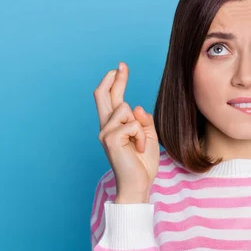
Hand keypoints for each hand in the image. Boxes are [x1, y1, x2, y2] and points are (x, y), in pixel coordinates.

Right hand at [94, 62, 159, 202]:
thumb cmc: (142, 162)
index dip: (116, 81)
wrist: (139, 184)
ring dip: (140, 126)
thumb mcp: (148, 136)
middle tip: (121, 65)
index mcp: (114, 125)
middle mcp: (106, 127)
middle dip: (114, 79)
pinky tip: (138, 149)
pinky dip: (140, 136)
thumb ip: (142, 120)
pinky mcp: (109, 139)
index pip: (112, 98)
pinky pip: (131, 124)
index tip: (120, 67)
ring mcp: (105, 132)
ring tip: (139, 144)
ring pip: (126, 109)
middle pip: (103, 95)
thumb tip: (136, 107)